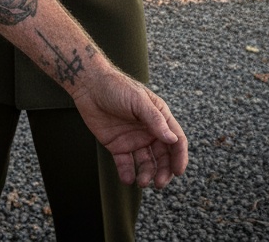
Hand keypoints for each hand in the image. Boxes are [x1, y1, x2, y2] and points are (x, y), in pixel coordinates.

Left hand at [72, 69, 187, 187]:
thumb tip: (173, 139)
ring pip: (146, 163)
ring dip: (147, 174)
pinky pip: (125, 164)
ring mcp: (133, 139)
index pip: (176, 140)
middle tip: (158, 183)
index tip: (178, 172)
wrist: (88, 85)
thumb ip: (155, 120)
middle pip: (163, 156)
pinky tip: (128, 178)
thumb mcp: (137, 100)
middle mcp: (149, 131)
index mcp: (159, 117)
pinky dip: (128, 173)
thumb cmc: (116, 87)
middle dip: (163, 171)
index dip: (179, 156)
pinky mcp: (117, 145)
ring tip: (142, 182)